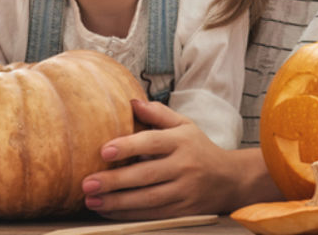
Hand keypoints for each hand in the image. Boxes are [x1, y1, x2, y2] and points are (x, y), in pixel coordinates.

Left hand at [79, 99, 236, 219]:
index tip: (104, 150)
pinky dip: (128, 215)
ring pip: (148, 200)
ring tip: (91, 200)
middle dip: (115, 181)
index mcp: (182, 141)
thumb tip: (131, 102)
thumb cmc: (198, 148)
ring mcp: (184, 191)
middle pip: (146, 176)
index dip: (128, 147)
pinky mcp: (183, 211)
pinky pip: (153, 215)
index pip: (153, 142)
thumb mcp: (184, 124)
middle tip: (87, 183)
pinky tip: (107, 211)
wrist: (230, 179)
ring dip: (117, 202)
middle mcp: (184, 167)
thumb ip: (158, 113)